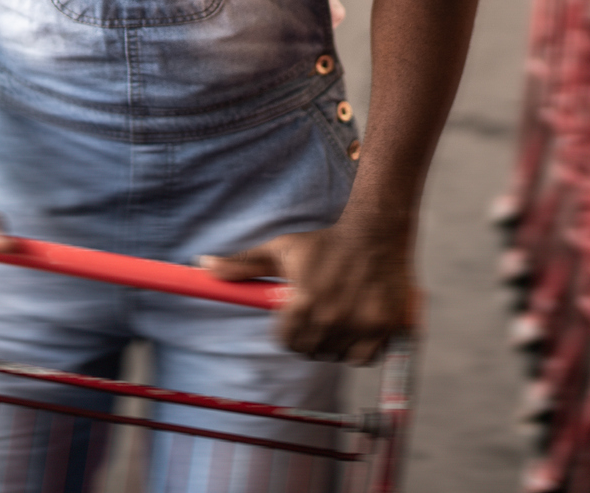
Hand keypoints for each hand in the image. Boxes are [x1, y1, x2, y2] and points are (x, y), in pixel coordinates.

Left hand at [200, 217, 414, 363]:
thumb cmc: (324, 242)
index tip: (296, 317)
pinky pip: (364, 358)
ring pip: (336, 356)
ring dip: (334, 343)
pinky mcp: (385, 328)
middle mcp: (332, 317)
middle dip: (310, 337)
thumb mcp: (281, 250)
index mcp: (303, 301)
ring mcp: (361, 324)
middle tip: (318, 315)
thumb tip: (203, 266)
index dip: (288, 331)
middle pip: (310, 351)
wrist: (374, 231)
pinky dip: (360, 350)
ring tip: (339, 317)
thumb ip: (242, 265)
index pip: (285, 341)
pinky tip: (357, 326)